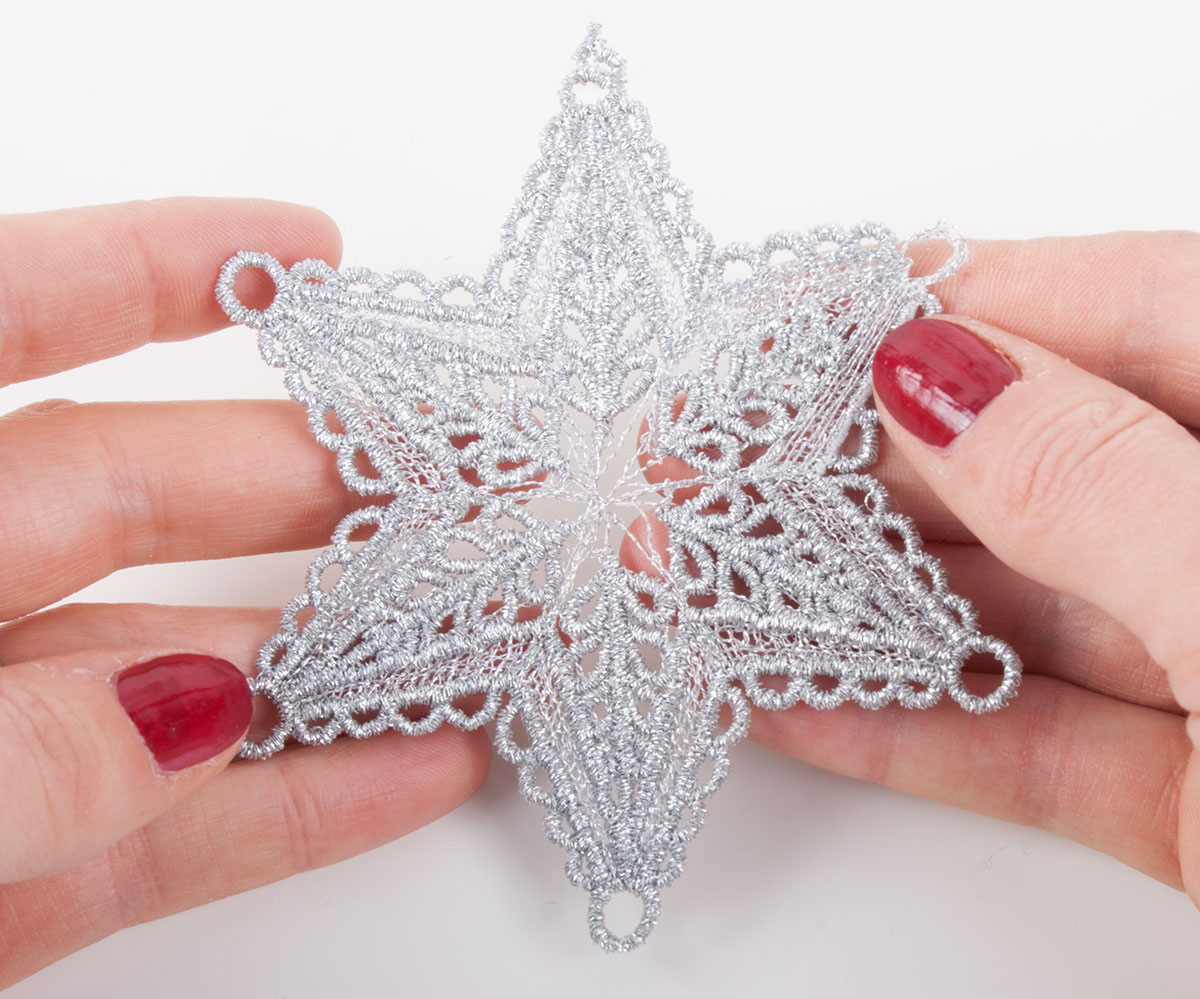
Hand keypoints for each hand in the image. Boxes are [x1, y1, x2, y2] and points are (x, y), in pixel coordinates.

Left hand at [0, 199, 490, 987]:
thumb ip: (7, 743)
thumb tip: (192, 708)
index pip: (5, 322)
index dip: (155, 270)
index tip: (312, 254)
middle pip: (137, 498)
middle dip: (311, 480)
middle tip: (467, 477)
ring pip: (179, 674)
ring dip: (335, 651)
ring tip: (479, 623)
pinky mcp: (4, 883)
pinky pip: (163, 829)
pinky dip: (288, 808)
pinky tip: (413, 770)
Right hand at [750, 233, 1199, 907]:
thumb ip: (1109, 488)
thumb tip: (932, 374)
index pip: (1111, 308)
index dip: (929, 310)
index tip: (781, 342)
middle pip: (1037, 458)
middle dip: (853, 470)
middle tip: (707, 477)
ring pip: (1018, 604)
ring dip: (855, 600)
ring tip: (713, 588)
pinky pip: (1033, 736)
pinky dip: (907, 727)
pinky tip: (790, 701)